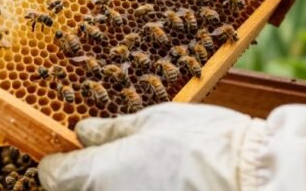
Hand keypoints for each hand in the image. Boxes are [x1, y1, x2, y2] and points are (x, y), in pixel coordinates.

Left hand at [39, 103, 254, 190]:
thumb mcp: (152, 121)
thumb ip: (111, 131)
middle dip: (82, 179)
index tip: (72, 152)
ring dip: (109, 188)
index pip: (51, 175)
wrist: (254, 180)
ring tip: (139, 172)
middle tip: (111, 160)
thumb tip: (85, 132)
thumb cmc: (206, 145)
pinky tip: (154, 184)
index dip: (59, 160)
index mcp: (94, 176)